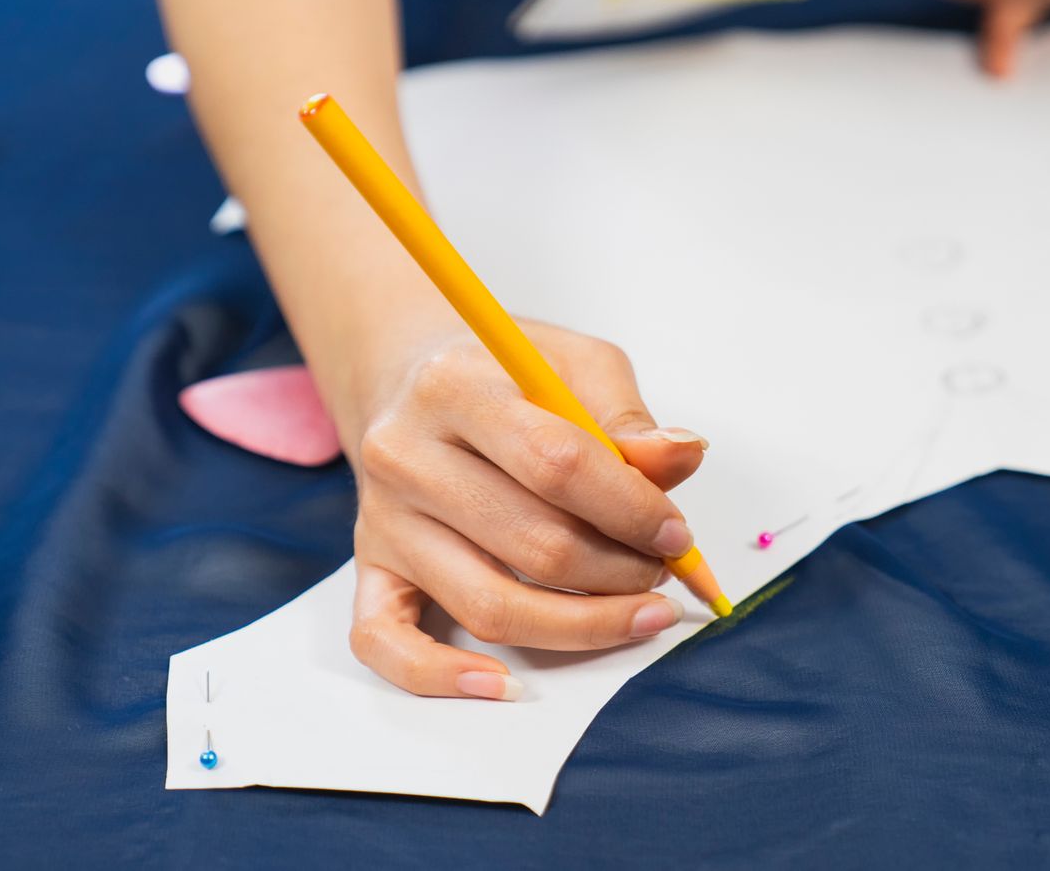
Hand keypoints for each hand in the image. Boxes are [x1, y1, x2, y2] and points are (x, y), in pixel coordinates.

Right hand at [344, 318, 706, 698]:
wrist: (409, 378)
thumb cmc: (504, 377)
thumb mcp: (572, 366)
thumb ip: (627, 415)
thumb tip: (681, 456)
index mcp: (456, 388)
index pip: (557, 464)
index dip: (632, 509)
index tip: (676, 534)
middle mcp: (405, 455)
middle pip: (532, 544)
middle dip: (619, 571)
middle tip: (660, 571)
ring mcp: (382, 519)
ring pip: (486, 605)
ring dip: (579, 625)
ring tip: (635, 611)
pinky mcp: (368, 567)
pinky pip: (384, 643)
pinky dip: (441, 677)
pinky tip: (505, 682)